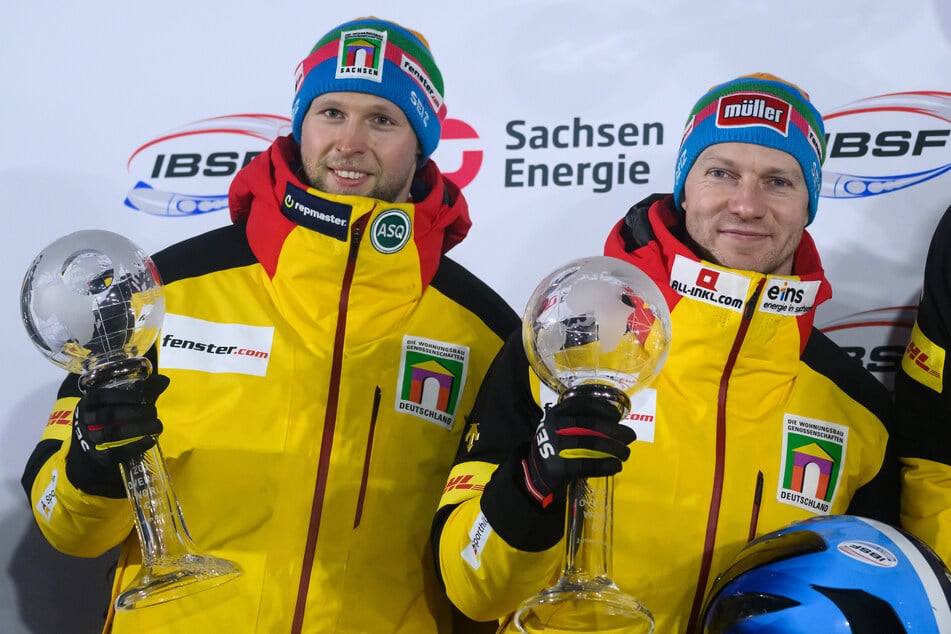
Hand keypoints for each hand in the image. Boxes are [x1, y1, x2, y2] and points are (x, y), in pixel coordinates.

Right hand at [67, 374, 169, 495]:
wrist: (89, 453)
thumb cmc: (108, 422)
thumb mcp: (117, 405)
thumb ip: (139, 392)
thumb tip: (164, 380)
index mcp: (87, 404)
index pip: (100, 396)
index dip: (121, 396)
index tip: (141, 398)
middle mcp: (85, 420)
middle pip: (110, 415)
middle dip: (136, 413)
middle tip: (154, 412)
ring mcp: (90, 440)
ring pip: (114, 433)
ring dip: (139, 428)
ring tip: (157, 426)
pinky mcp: (99, 457)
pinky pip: (118, 452)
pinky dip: (136, 446)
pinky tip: (150, 440)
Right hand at [520, 394, 634, 507]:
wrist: (536, 471)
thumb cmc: (556, 445)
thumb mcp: (561, 426)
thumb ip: (581, 421)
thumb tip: (617, 424)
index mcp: (557, 413)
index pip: (583, 405)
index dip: (604, 409)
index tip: (618, 417)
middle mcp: (554, 426)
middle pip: (590, 425)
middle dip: (615, 430)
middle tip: (630, 436)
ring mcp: (554, 447)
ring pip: (591, 444)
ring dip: (614, 449)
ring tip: (626, 453)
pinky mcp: (557, 467)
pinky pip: (586, 465)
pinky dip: (604, 466)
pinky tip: (616, 466)